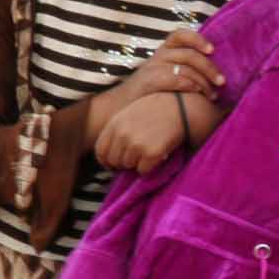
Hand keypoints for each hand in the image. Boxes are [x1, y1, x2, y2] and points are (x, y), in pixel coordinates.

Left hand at [93, 91, 211, 172]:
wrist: (179, 108)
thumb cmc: (155, 110)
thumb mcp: (128, 114)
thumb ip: (117, 131)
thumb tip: (111, 154)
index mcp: (114, 124)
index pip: (100, 151)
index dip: (106, 161)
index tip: (113, 164)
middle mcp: (122, 135)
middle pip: (114, 161)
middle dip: (123, 163)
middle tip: (136, 158)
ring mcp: (136, 145)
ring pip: (128, 166)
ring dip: (137, 163)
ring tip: (147, 152)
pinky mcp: (151, 154)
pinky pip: (143, 170)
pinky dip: (149, 166)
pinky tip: (156, 155)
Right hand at [110, 29, 223, 110]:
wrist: (120, 108)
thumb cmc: (150, 95)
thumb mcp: (165, 77)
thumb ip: (184, 72)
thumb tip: (213, 76)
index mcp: (163, 51)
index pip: (180, 35)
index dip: (198, 39)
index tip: (212, 50)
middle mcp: (158, 56)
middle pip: (190, 54)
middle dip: (209, 68)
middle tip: (222, 82)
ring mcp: (152, 67)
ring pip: (186, 67)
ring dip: (204, 81)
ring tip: (213, 95)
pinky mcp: (149, 81)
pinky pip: (176, 78)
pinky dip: (191, 85)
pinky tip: (198, 94)